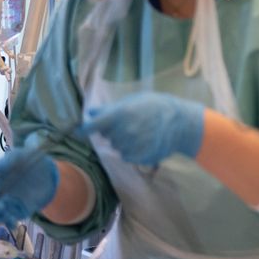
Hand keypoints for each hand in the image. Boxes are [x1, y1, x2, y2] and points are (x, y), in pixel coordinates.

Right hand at [0, 147, 58, 226]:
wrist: (47, 173)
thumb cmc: (29, 160)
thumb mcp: (20, 155)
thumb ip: (10, 160)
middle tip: (1, 208)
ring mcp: (4, 203)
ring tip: (9, 217)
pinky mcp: (14, 211)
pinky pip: (7, 220)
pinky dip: (9, 223)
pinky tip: (14, 223)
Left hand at [82, 93, 205, 165]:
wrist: (181, 124)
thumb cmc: (156, 107)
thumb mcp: (133, 100)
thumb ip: (109, 109)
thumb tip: (90, 113)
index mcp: (119, 115)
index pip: (91, 127)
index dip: (82, 130)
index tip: (77, 131)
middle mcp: (122, 133)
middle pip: (105, 136)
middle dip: (111, 131)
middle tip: (128, 122)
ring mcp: (130, 147)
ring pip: (116, 146)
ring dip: (122, 141)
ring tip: (139, 131)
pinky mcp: (138, 158)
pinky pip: (126, 155)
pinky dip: (131, 150)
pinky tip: (143, 141)